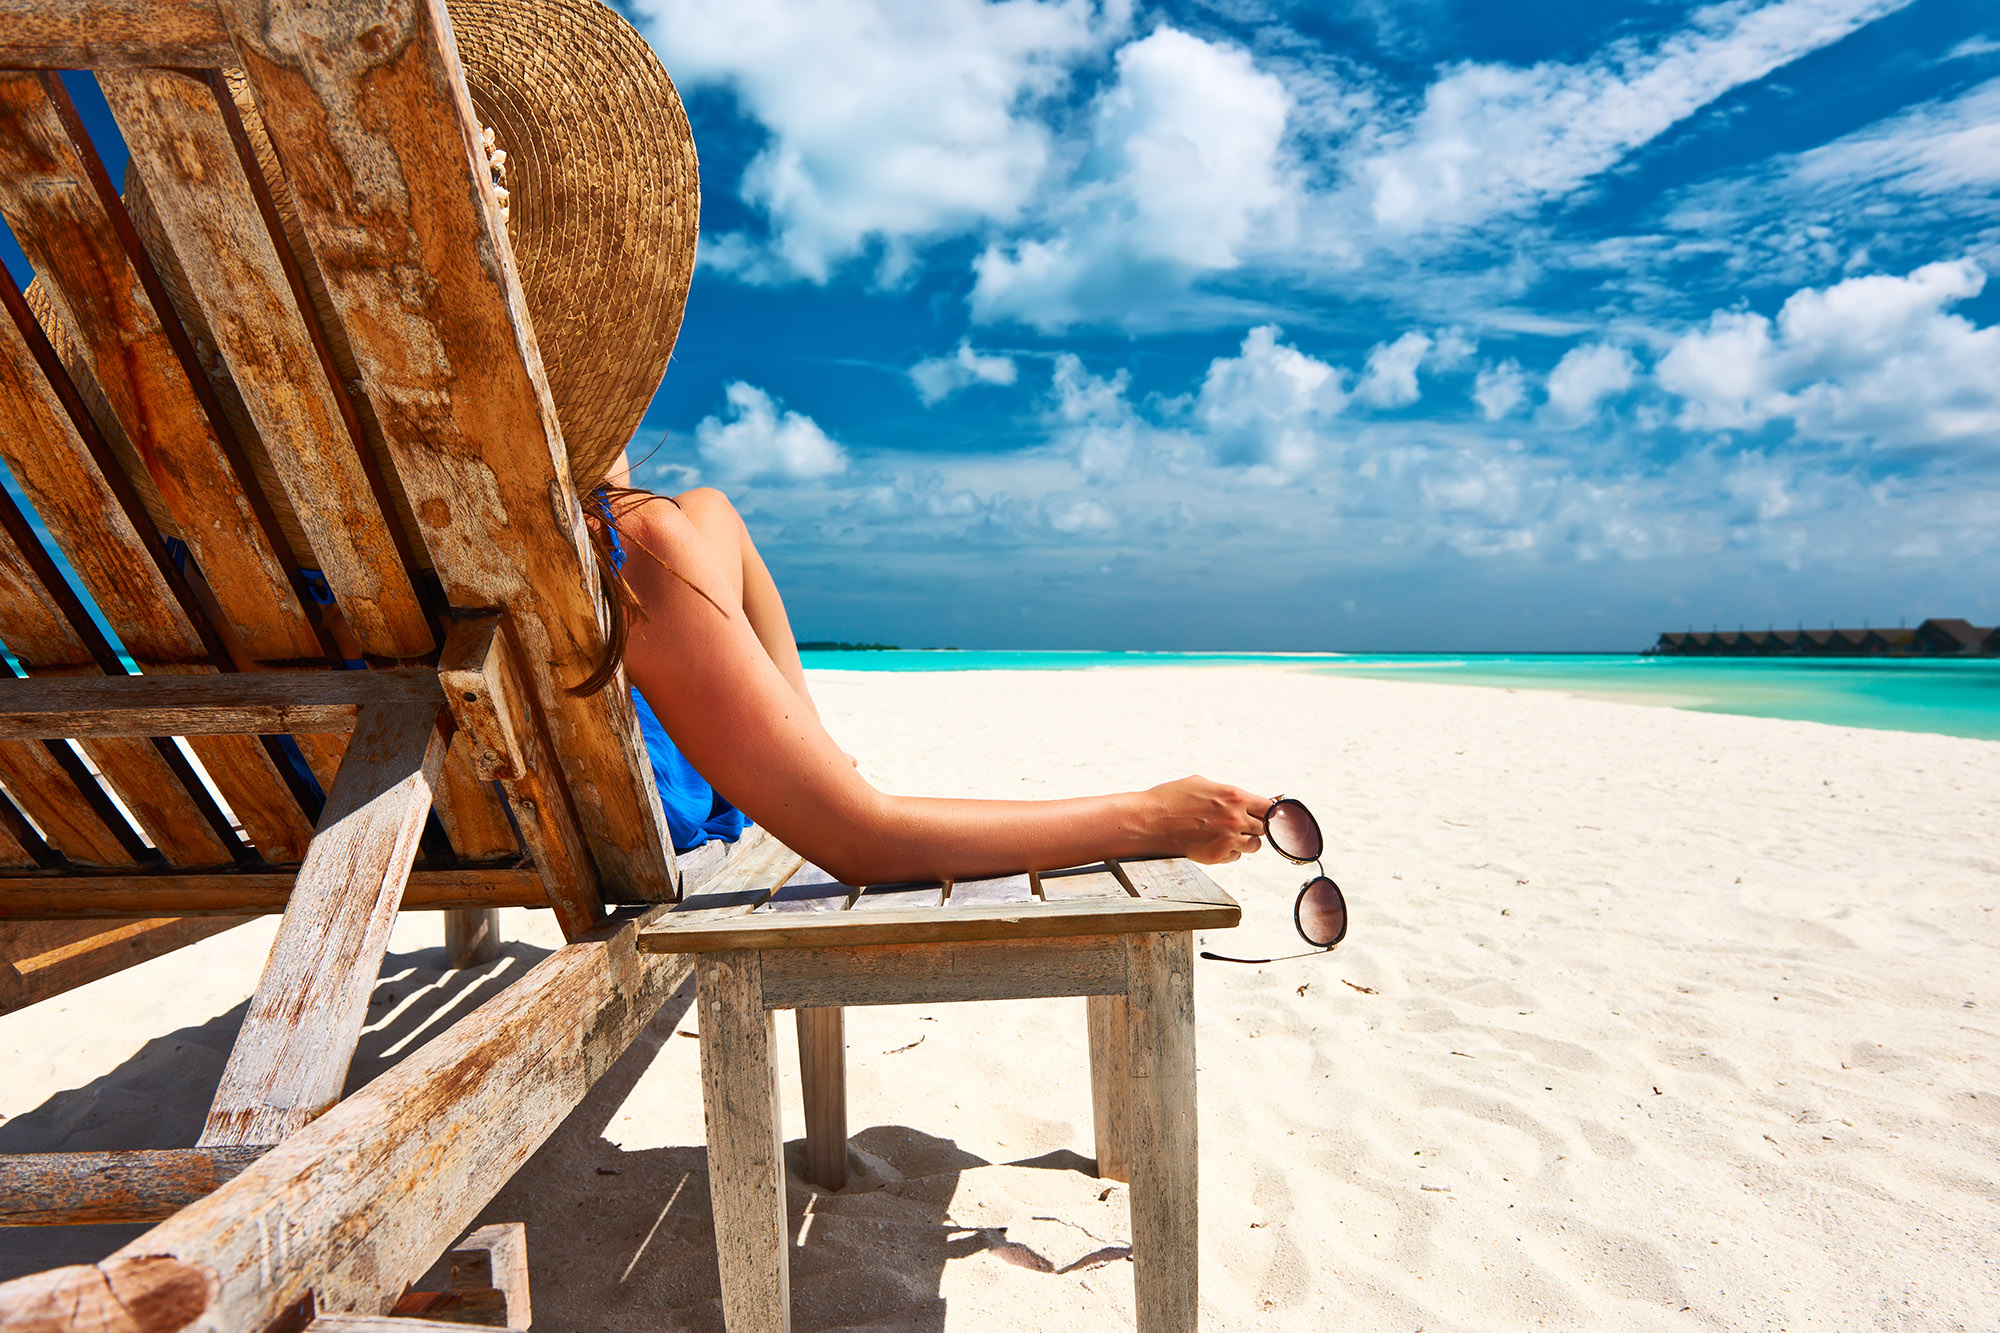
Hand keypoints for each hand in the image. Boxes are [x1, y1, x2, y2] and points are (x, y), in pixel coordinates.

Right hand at [1139, 776, 1271, 863]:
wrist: (1149, 821)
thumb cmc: (1170, 799)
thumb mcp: (1202, 784)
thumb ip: (1228, 793)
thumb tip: (1245, 798)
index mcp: (1234, 796)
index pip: (1269, 807)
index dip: (1268, 812)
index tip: (1264, 815)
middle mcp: (1235, 818)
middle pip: (1264, 828)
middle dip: (1255, 826)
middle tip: (1241, 825)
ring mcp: (1228, 839)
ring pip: (1254, 845)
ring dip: (1245, 841)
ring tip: (1226, 835)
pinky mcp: (1217, 856)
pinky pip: (1236, 857)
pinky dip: (1229, 852)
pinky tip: (1213, 843)